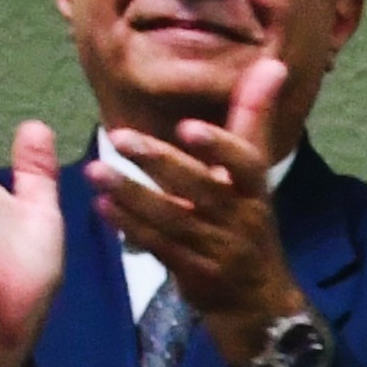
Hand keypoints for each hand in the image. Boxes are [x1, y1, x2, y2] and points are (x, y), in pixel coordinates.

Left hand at [100, 58, 311, 346]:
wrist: (260, 303)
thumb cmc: (250, 224)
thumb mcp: (255, 175)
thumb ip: (253, 118)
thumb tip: (272, 63)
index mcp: (254, 191)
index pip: (247, 164)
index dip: (220, 147)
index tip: (188, 127)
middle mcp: (241, 219)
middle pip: (202, 189)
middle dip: (161, 163)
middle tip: (118, 136)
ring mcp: (219, 250)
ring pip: (174, 220)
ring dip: (133, 194)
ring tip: (94, 170)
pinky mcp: (197, 274)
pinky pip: (161, 248)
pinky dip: (131, 228)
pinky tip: (103, 207)